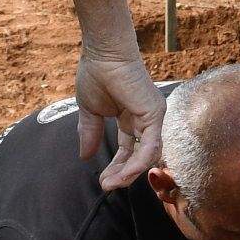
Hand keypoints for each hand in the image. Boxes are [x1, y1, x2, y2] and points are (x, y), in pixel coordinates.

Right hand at [77, 49, 164, 189]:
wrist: (102, 54)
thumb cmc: (97, 73)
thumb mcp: (90, 110)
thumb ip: (89, 133)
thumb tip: (84, 156)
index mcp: (131, 118)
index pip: (128, 150)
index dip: (117, 167)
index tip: (103, 180)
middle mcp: (145, 119)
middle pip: (139, 155)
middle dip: (122, 173)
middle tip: (106, 186)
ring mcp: (153, 117)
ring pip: (147, 155)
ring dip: (129, 172)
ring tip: (112, 183)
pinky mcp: (155, 113)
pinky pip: (150, 145)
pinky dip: (138, 162)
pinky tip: (124, 173)